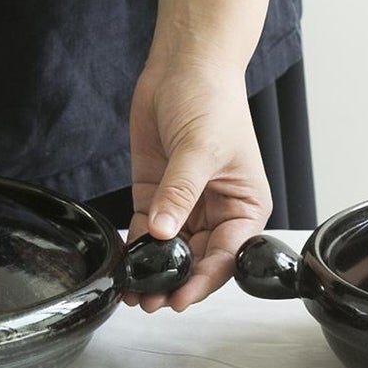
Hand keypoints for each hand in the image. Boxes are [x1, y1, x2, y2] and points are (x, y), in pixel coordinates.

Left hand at [127, 55, 271, 311]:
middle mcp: (217, 212)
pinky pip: (144, 232)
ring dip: (152, 273)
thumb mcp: (200, 148)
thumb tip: (162, 231)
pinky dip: (134, 250)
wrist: (184, 66)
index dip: (203, 280)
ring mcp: (184, 206)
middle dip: (174, 282)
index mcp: (245, 206)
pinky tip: (122, 266)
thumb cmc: (212, 100)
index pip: (226, 255)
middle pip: (196, 261)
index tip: (179, 298)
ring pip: (168, 252)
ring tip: (132, 294)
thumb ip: (180, 192)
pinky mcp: (155, 195)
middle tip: (149, 302)